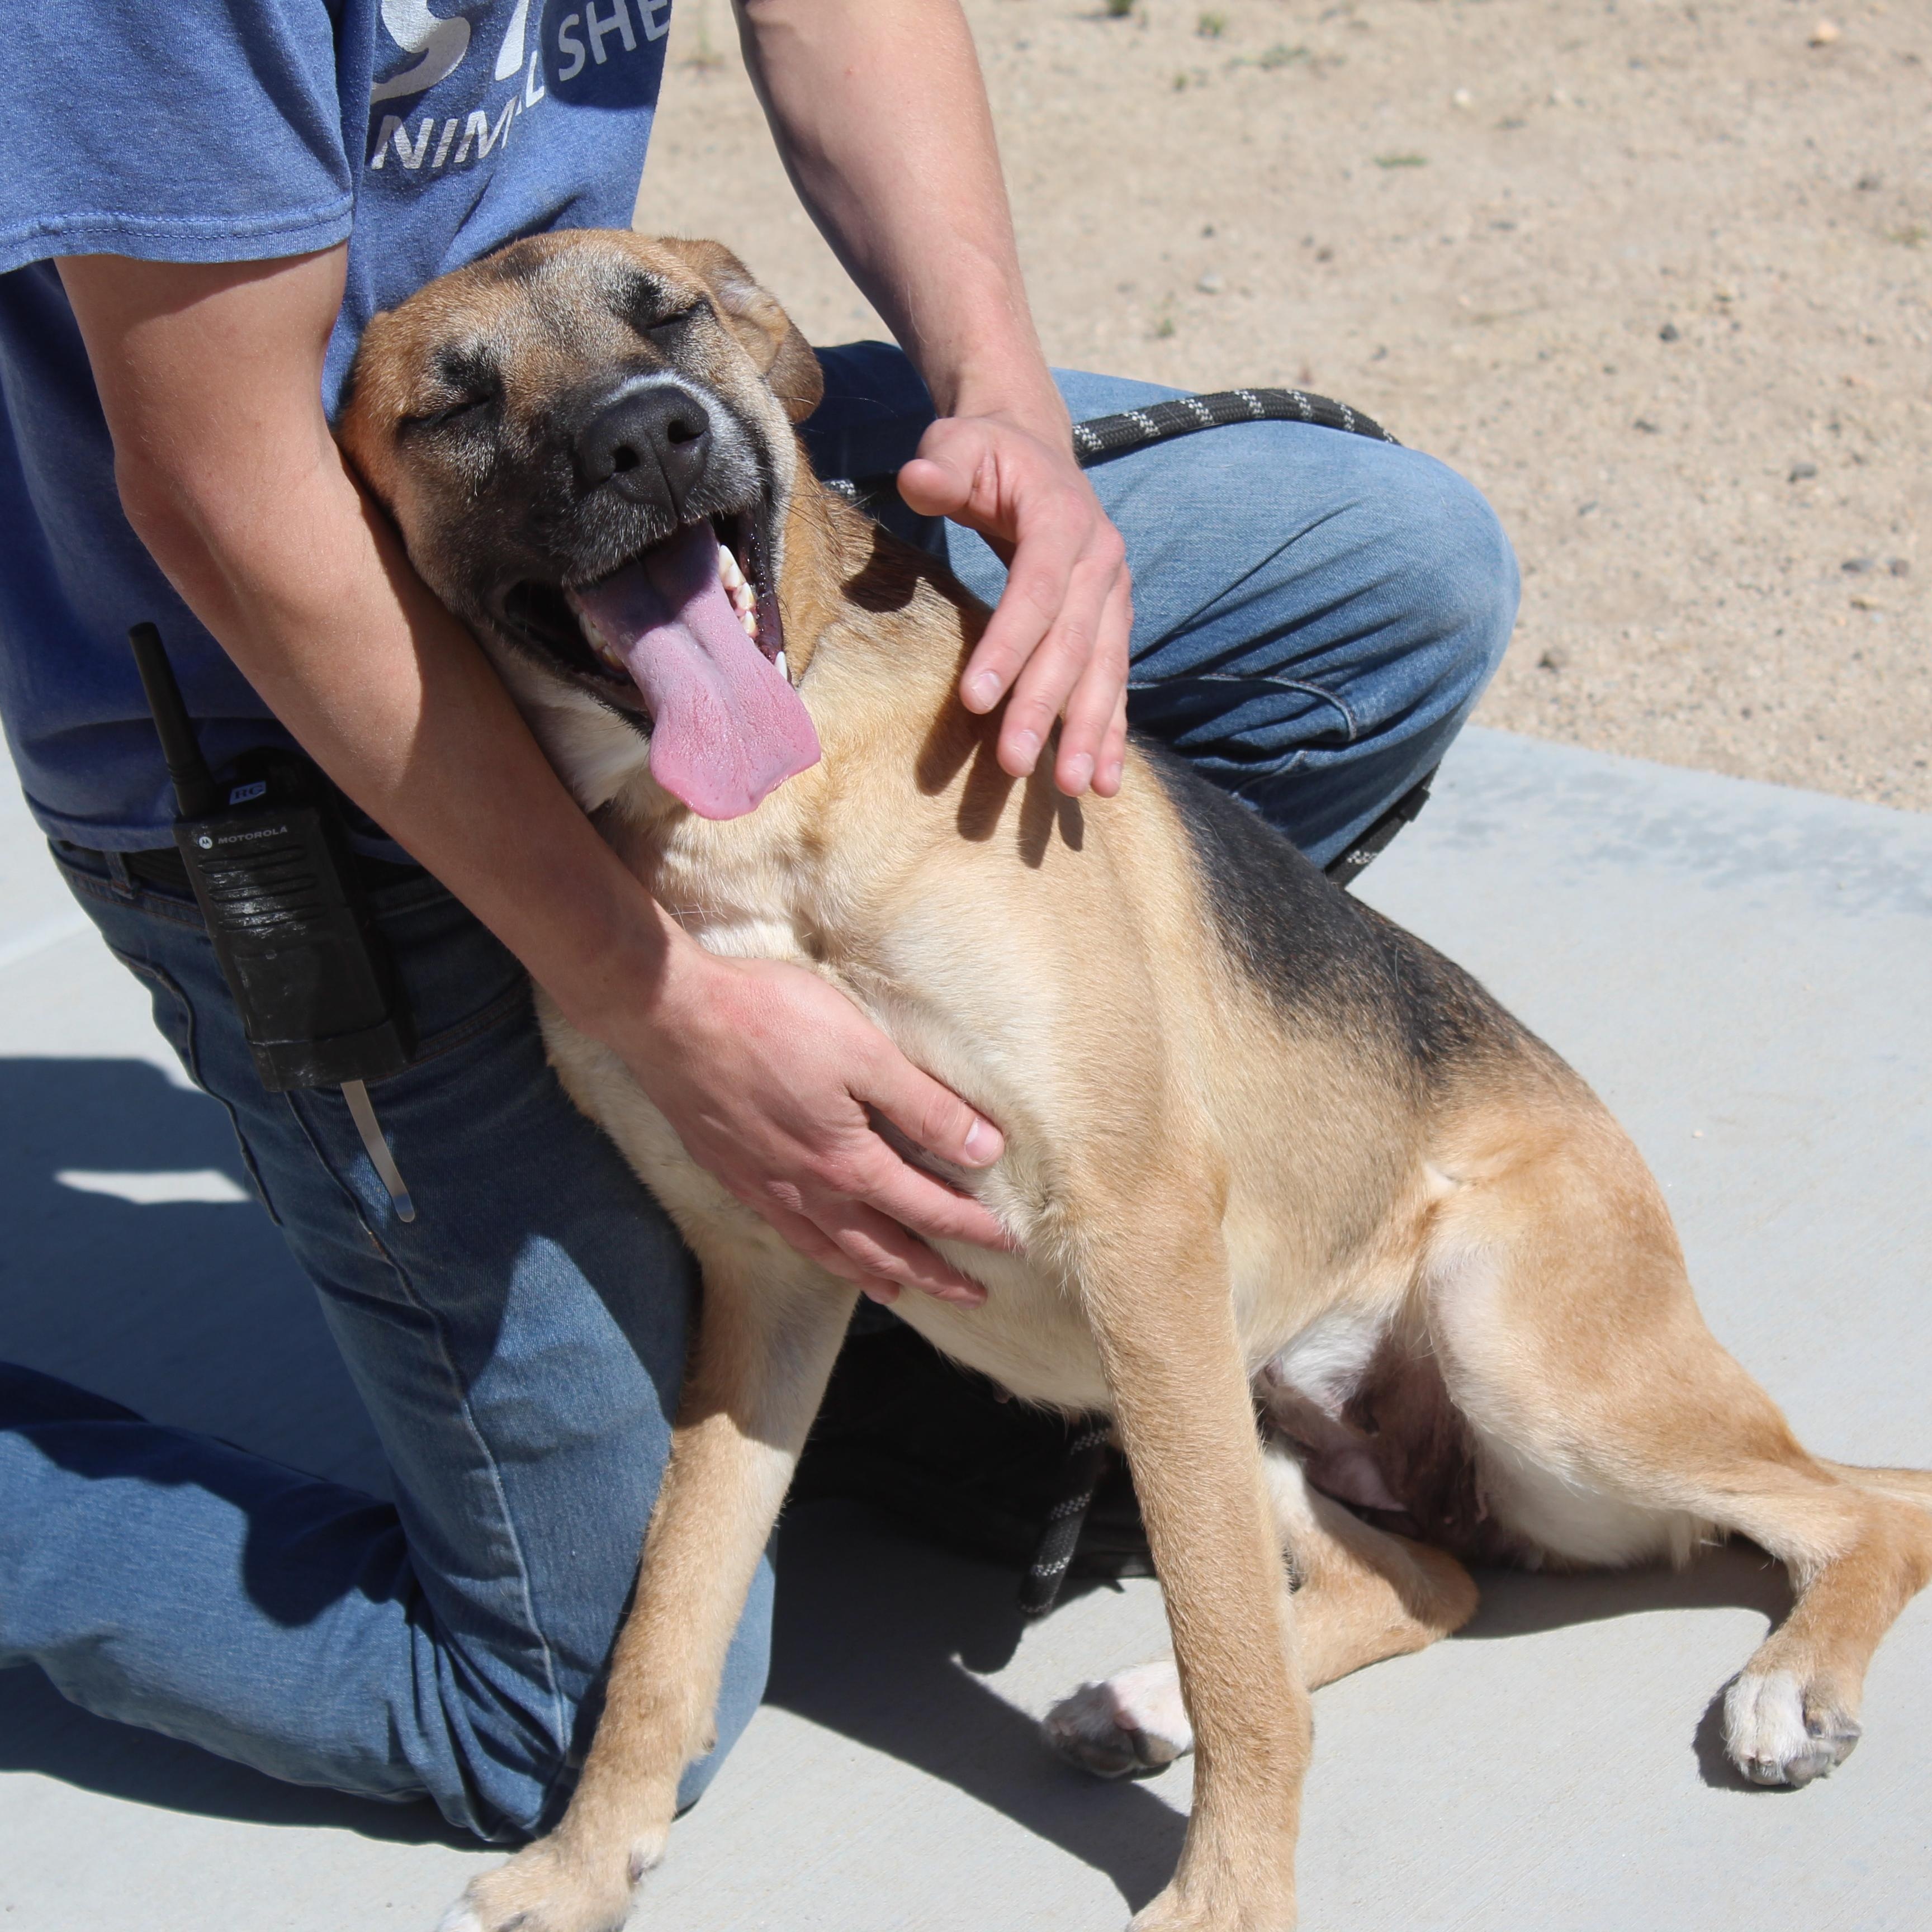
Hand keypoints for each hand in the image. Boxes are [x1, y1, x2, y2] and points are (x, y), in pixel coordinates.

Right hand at [625, 944, 1008, 1304]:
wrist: (671, 1017)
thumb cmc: (769, 1021)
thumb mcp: (865, 1052)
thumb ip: (926, 1106)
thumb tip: (986, 1151)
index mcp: (847, 1163)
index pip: (926, 1209)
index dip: (972, 1229)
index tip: (1009, 1244)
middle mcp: (807, 1191)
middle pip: (881, 1248)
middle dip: (931, 1275)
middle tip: (970, 1298)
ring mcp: (765, 1187)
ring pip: (830, 1250)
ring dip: (872, 1274)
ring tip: (899, 1292)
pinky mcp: (732, 1173)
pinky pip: (788, 1233)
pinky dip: (819, 1253)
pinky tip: (820, 1246)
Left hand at [898, 412, 1131, 798]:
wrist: (1036, 447)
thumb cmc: (984, 453)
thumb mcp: (957, 443)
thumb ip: (941, 464)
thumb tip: (919, 478)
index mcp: (1061, 517)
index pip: (1035, 588)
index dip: (1009, 644)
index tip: (975, 698)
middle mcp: (1101, 558)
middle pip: (1073, 641)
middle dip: (1046, 706)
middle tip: (1016, 764)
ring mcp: (1113, 594)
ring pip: (1104, 670)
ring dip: (1089, 732)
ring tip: (1070, 788)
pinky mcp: (1112, 623)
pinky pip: (1115, 682)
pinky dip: (1112, 733)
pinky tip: (1102, 782)